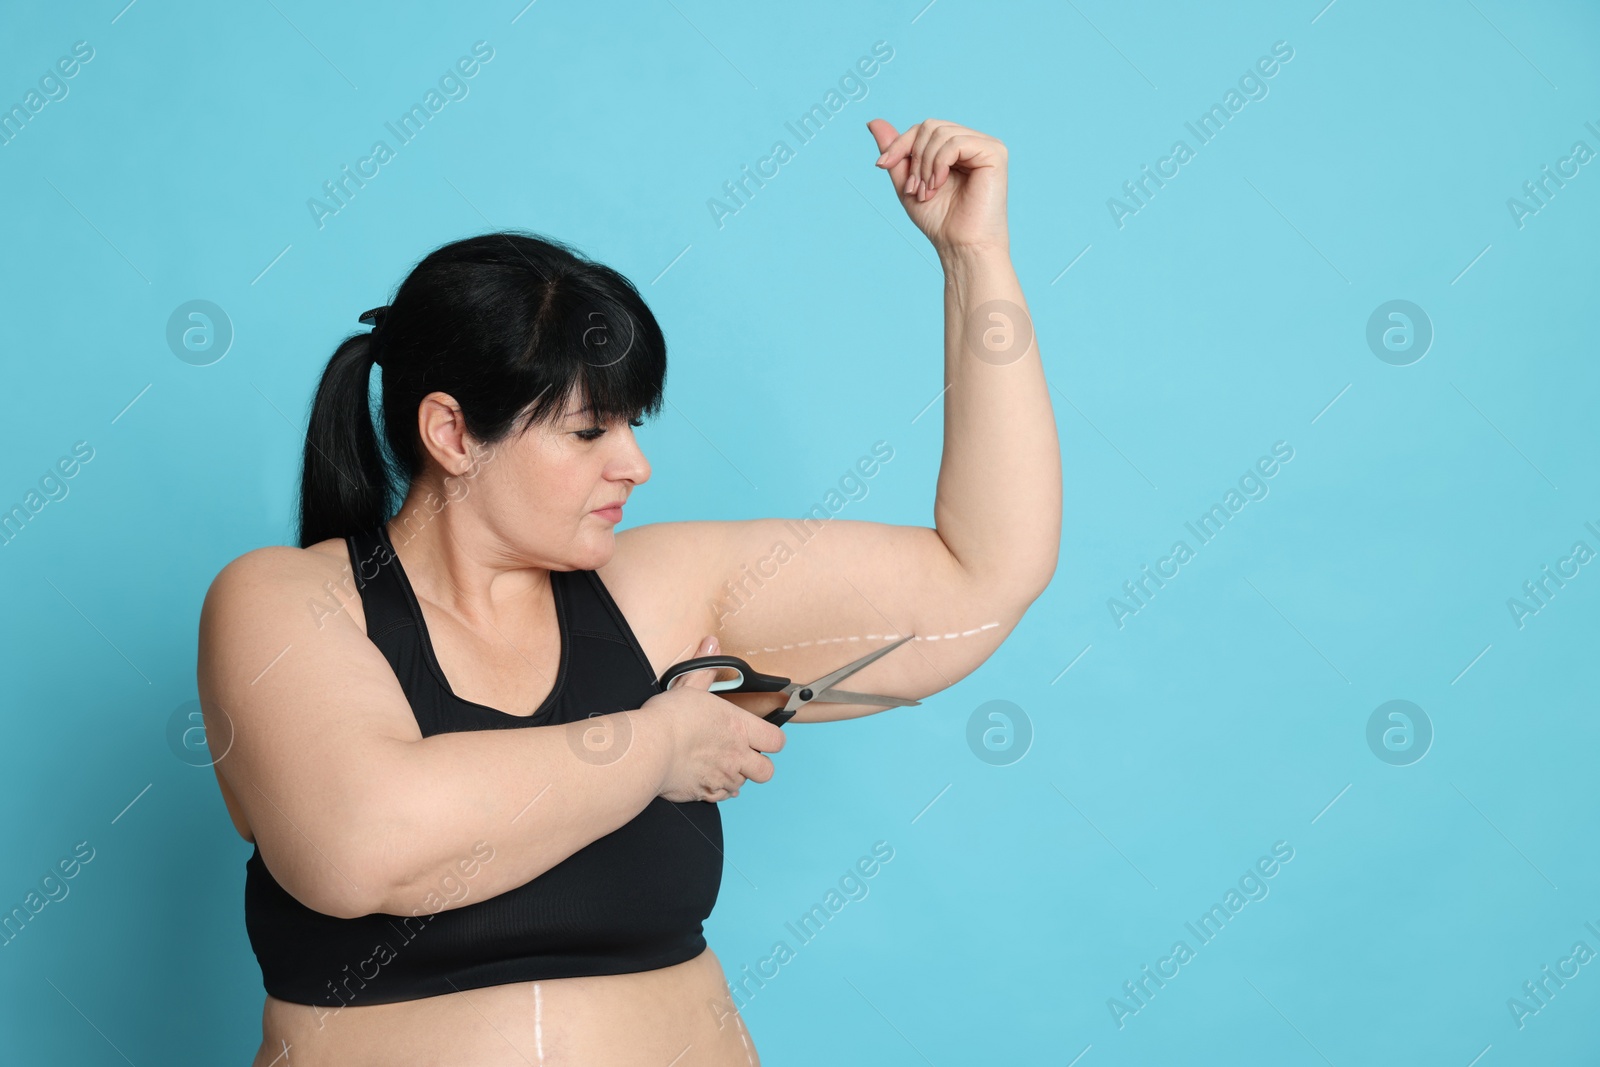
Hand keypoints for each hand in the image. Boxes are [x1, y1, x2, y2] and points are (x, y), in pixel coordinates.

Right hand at [641, 636, 786, 802]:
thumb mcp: (689, 686)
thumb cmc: (669, 719)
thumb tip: (711, 643)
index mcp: (739, 728)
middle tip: (743, 754)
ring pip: (742, 784)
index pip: (776, 740)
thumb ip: (704, 670)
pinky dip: (716, 790)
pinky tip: (704, 778)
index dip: (772, 739)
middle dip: (759, 764)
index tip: (762, 735)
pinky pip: (721, 797)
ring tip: (717, 763)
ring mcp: (722, 778)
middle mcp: (737, 756)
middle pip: (767, 771)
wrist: (649, 750)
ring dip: (734, 776)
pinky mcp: (705, 794)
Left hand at [866, 117, 1009, 254]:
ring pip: (940, 133)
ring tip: (927, 192)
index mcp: (956, 148)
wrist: (961, 246)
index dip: (900, 143)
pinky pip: (955, 142)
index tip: (880, 164)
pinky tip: (939, 184)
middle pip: (930, 126)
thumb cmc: (940, 220)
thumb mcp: (908, 182)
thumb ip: (896, 152)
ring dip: (925, 166)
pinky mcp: (994, 153)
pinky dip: (939, 164)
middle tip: (915, 189)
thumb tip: (873, 121)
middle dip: (914, 158)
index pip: (923, 128)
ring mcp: (986, 146)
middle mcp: (973, 142)